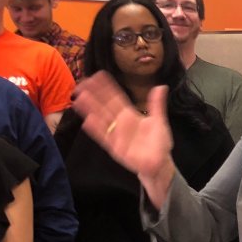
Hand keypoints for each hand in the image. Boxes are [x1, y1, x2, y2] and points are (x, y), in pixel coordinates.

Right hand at [73, 73, 175, 206]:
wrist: (159, 165)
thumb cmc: (160, 144)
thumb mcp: (159, 122)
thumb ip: (157, 105)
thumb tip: (161, 86)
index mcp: (130, 115)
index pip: (116, 97)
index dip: (107, 87)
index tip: (97, 75)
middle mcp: (120, 123)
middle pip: (104, 105)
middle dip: (93, 94)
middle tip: (82, 82)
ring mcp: (116, 134)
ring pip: (101, 118)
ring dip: (90, 109)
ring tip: (80, 97)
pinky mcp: (114, 147)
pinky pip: (103, 136)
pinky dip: (96, 128)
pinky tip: (87, 119)